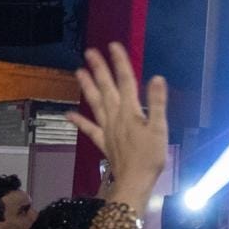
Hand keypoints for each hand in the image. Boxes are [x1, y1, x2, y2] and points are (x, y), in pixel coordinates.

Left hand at [66, 43, 168, 197]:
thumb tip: (157, 77)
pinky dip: (78, 121)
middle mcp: (115, 116)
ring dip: (87, 87)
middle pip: (107, 88)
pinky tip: (68, 114)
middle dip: (99, 69)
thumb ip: (158, 103)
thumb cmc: (151, 156)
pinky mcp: (102, 141)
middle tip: (90, 52)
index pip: (126, 81)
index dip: (120, 63)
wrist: (134, 182)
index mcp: (131, 111)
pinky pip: (89, 128)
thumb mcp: (160, 128)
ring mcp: (106, 128)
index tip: (114, 46)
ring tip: (78, 72)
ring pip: (95, 103)